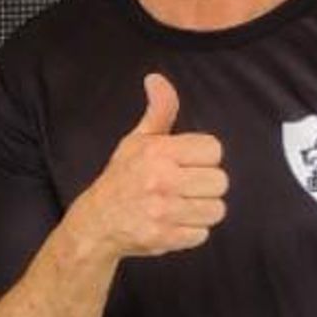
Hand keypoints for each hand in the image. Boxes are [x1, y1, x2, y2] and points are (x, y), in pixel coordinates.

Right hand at [79, 73, 227, 259]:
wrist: (96, 223)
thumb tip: (157, 79)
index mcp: (158, 152)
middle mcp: (161, 180)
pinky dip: (191, 231)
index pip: (213, 150)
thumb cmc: (121, 179)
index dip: (203, 158)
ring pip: (216, 209)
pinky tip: (174, 223)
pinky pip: (202, 233)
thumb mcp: (137, 140)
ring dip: (201, 210)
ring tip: (180, 206)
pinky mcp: (165, 237)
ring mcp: (163, 211)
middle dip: (204, 186)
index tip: (187, 164)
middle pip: (220, 181)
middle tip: (184, 187)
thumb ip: (159, 110)